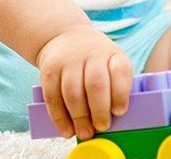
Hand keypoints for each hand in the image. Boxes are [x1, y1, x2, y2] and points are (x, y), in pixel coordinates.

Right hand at [35, 24, 133, 139]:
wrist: (65, 37)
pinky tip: (67, 130)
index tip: (119, 112)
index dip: (121, 93)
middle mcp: (91, 55)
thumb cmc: (95, 61)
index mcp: (112, 55)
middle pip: (95, 84)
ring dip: (79, 117)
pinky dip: (59, 118)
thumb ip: (116, 87)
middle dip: (99, 110)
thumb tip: (115, 120)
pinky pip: (53, 97)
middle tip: (101, 127)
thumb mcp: (111, 64)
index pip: (120, 71)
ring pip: (72, 92)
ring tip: (85, 133)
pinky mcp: (50, 70)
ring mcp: (68, 61)